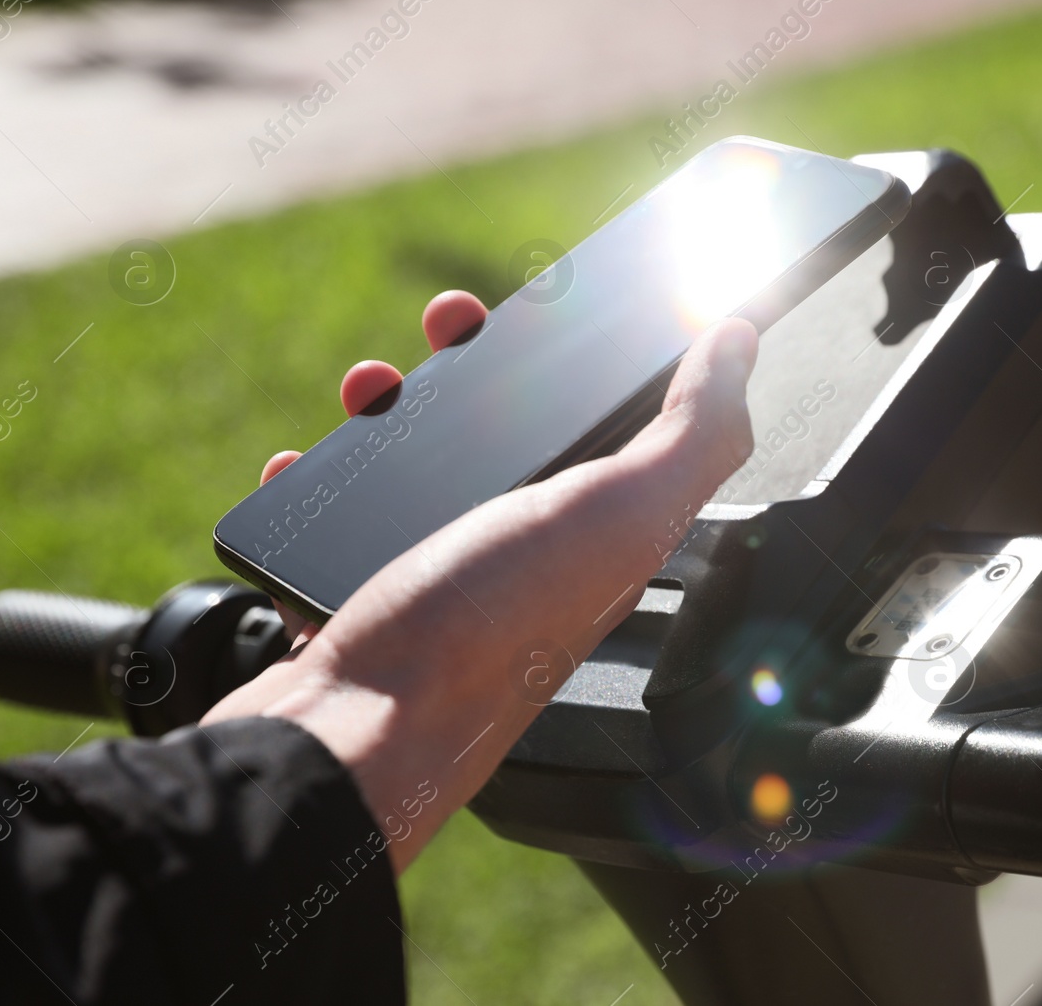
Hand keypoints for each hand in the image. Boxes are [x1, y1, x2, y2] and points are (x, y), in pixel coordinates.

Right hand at [202, 290, 757, 872]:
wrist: (351, 739)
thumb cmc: (482, 636)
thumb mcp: (616, 516)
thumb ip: (691, 435)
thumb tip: (739, 347)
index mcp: (596, 531)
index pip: (611, 424)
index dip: (590, 356)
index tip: (552, 302)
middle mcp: (526, 556)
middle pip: (513, 437)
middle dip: (479, 365)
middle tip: (444, 325)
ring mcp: (442, 583)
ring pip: (423, 472)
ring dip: (395, 413)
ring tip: (367, 388)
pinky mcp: (363, 605)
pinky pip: (341, 529)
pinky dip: (322, 486)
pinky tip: (302, 469)